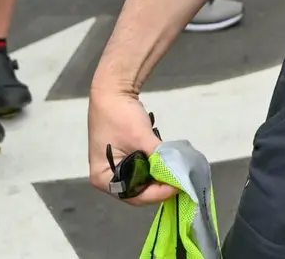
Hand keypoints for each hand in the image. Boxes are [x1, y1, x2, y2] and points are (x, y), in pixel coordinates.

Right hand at [86, 86, 173, 205]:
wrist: (113, 90)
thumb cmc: (121, 115)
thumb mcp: (141, 137)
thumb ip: (158, 157)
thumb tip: (177, 172)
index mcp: (103, 178)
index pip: (133, 195)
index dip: (157, 193)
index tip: (178, 186)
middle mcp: (107, 177)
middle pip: (137, 191)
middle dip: (159, 186)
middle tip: (181, 181)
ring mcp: (114, 167)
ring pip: (141, 180)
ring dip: (159, 177)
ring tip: (178, 173)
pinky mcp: (123, 157)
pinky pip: (141, 169)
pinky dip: (155, 167)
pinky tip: (169, 164)